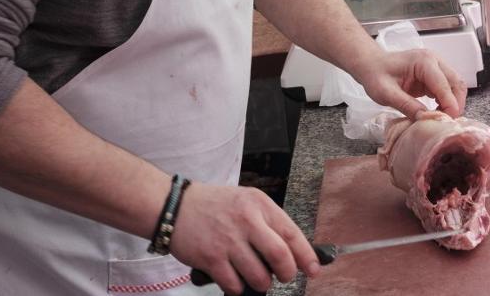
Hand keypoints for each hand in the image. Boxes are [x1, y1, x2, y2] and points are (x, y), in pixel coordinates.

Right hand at [170, 183, 319, 294]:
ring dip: (262, 283)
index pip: (292, 233)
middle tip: (284, 276)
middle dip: (287, 273)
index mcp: (259, 204)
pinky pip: (234, 285)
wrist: (175, 206)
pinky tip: (234, 279)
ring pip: (259, 276)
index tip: (314, 269)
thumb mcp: (246, 202)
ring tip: (257, 277)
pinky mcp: (211, 258)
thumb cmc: (214, 206)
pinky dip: (238, 288)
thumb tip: (293, 251)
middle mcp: (246, 220)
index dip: (307, 255)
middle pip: (280, 256)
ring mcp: (228, 240)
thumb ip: (267, 222)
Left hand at [356, 49, 466, 118]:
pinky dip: (447, 101)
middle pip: (456, 83)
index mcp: (424, 61)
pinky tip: (437, 112)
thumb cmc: (375, 75)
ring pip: (455, 86)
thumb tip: (426, 118)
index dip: (449, 105)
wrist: (371, 65)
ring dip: (453, 103)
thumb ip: (406, 105)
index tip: (446, 122)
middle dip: (455, 105)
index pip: (444, 85)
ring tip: (441, 119)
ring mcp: (436, 66)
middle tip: (446, 123)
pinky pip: (447, 89)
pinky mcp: (434, 75)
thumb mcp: (386, 93)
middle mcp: (434, 60)